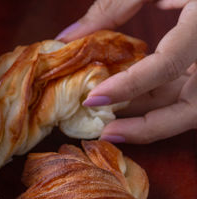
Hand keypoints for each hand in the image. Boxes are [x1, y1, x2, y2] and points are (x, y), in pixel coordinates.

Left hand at [56, 0, 196, 143]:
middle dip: (148, 126)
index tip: (93, 98)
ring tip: (110, 118)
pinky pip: (188, 93)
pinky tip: (130, 101)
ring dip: (149, 114)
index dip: (129, 86)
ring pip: (188, 105)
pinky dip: (159, 100)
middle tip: (107, 131)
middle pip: (191, 108)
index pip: (168, 64)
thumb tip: (68, 38)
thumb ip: (114, 7)